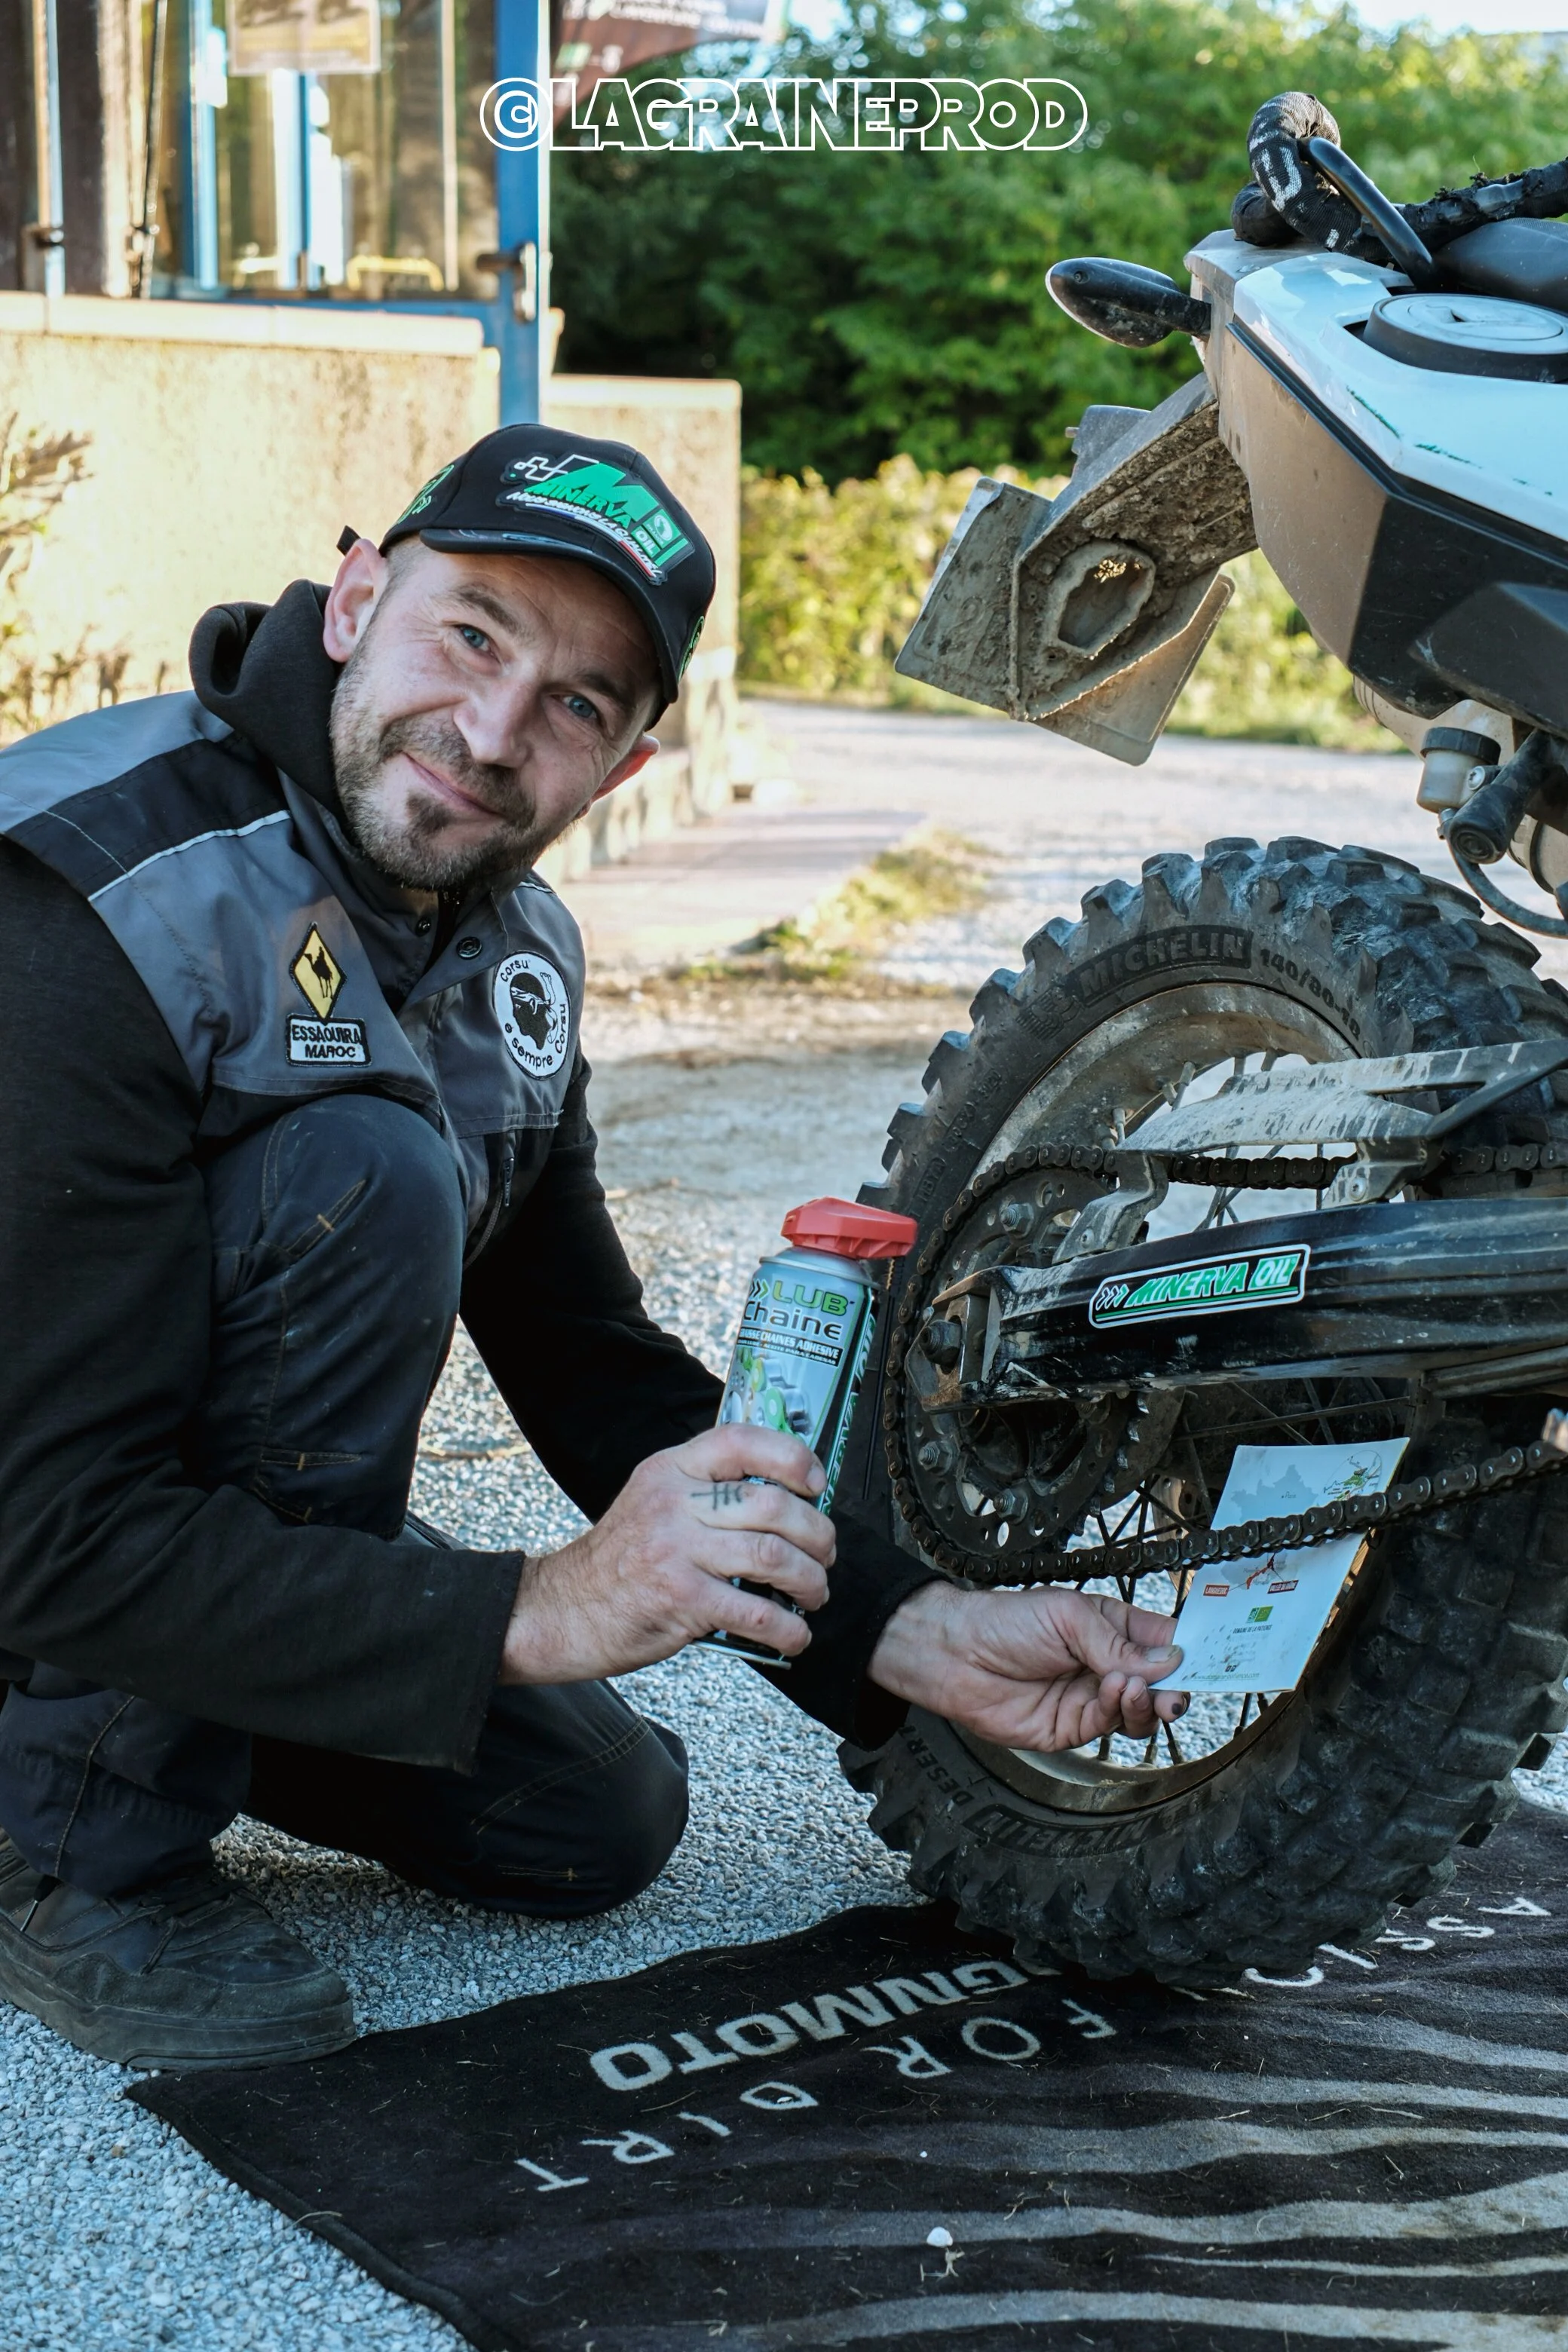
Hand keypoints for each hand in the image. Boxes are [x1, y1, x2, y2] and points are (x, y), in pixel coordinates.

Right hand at [498, 1425, 833, 1684]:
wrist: (560, 1611)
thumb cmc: (617, 1563)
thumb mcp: (651, 1503)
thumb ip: (703, 1493)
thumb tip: (781, 1501)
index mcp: (669, 1471)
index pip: (741, 1441)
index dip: (792, 1457)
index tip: (816, 1485)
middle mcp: (674, 1503)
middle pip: (772, 1504)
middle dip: (817, 1534)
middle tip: (825, 1555)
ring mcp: (676, 1550)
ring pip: (773, 1555)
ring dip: (810, 1580)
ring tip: (814, 1594)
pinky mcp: (680, 1600)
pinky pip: (756, 1611)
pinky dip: (788, 1628)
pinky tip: (794, 1635)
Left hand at [868, 1580, 1185, 1751]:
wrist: (954, 1654)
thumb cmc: (1004, 1621)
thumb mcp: (1067, 1616)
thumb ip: (1117, 1643)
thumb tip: (1168, 1662)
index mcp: (1112, 1628)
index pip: (1163, 1643)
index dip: (1189, 1652)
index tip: (1213, 1658)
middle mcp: (1106, 1665)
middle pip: (1159, 1684)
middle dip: (1176, 1687)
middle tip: (1178, 1688)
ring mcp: (1091, 1698)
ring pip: (1140, 1712)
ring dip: (1146, 1702)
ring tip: (1134, 1685)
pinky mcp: (1072, 1728)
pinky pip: (1109, 1727)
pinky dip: (1118, 1710)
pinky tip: (1112, 1690)